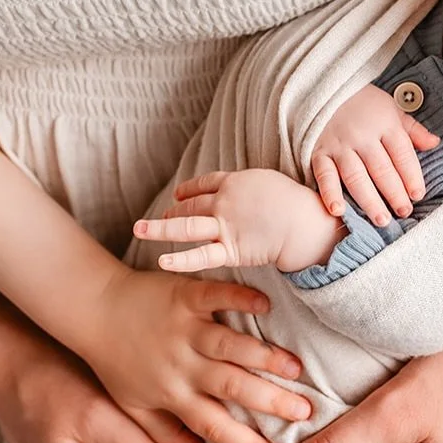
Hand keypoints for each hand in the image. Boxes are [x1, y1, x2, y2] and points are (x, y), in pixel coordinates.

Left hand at [82, 266, 311, 442]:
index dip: (243, 442)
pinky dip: (240, 298)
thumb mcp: (133, 407)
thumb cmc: (114, 362)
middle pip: (231, 387)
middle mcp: (182, 365)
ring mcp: (184, 328)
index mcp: (173, 394)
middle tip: (305, 412)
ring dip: (263, 356)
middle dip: (269, 401)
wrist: (90, 309)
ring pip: (229, 345)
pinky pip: (215, 295)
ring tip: (296, 368)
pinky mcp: (184, 295)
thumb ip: (166, 435)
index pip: (213, 425)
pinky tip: (266, 305)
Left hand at [134, 169, 343, 274]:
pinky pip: (202, 255)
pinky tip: (162, 261)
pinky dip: (181, 259)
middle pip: (189, 206)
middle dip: (171, 212)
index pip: (203, 185)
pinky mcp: (230, 250)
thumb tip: (241, 190)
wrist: (303, 222)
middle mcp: (223, 202)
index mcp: (233, 182)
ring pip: (185, 227)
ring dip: (160, 228)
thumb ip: (248, 186)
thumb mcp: (267, 181)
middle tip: (158, 217)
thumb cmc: (293, 201)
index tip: (179, 195)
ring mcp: (224, 226)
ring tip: (139, 230)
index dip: (188, 190)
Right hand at [310, 84, 438, 225]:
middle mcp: (362, 136)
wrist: (321, 85)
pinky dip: (330, 193)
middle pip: (382, 169)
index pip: (402, 154)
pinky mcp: (318, 152)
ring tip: (381, 220)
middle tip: (404, 212)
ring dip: (369, 200)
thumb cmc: (361, 100)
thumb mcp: (390, 107)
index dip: (412, 176)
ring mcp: (339, 145)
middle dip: (395, 193)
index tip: (418, 195)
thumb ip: (412, 129)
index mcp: (385, 124)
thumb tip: (435, 144)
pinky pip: (324, 175)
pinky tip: (338, 211)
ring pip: (356, 177)